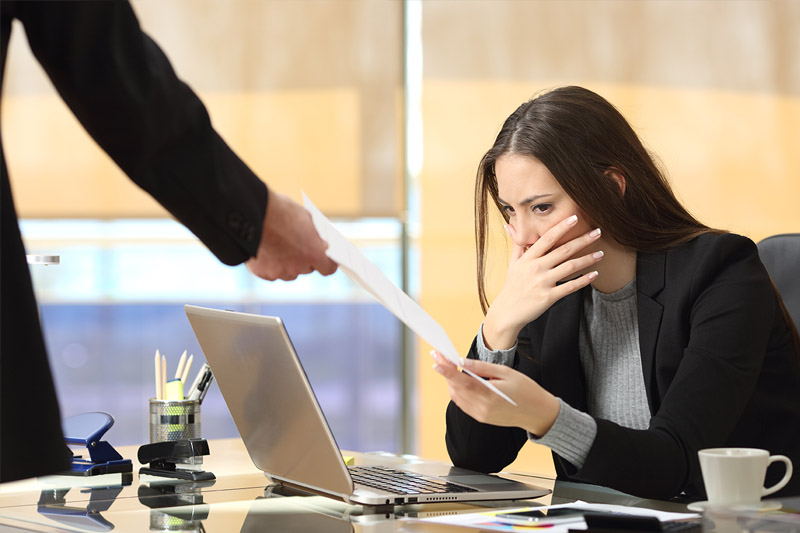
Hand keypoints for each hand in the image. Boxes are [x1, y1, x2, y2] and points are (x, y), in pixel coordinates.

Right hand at [246, 190, 337, 280]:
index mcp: (314, 254)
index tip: (325, 258)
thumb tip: (320, 243)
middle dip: (305, 259)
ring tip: (279, 246)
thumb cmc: (279, 211)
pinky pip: (271, 273)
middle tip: (298, 246)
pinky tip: (266, 250)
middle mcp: (298, 267)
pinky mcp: (262, 273)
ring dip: (287, 264)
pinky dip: (270, 265)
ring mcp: (280, 272)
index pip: (328, 268)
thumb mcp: (304, 217)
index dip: (327, 262)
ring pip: (289, 273)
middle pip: (307, 269)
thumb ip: (314, 235)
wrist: (249, 212)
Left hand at [431, 351, 558, 435]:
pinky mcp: (481, 418)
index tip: (437, 361)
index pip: (463, 382)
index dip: (448, 372)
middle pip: (456, 389)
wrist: (538, 413)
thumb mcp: (507, 373)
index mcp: (490, 395)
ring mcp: (481, 415)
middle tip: (440, 357)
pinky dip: (458, 391)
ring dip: (451, 381)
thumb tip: (463, 362)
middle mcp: (483, 408)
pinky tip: (459, 381)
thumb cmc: (526, 390)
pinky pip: (463, 404)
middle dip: (446, 372)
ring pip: (457, 397)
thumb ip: (483, 368)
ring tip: (448, 366)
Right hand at [483, 215, 602, 348]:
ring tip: (601, 253)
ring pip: (570, 267)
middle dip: (582, 240)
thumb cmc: (511, 288)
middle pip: (563, 250)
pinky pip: (570, 287)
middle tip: (598, 232)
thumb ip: (517, 245)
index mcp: (528, 258)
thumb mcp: (512, 265)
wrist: (507, 313)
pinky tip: (594, 274)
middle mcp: (536, 268)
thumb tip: (509, 224)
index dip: (561, 227)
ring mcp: (543, 282)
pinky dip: (583, 280)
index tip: (575, 218)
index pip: (547, 238)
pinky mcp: (549, 297)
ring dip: (588, 259)